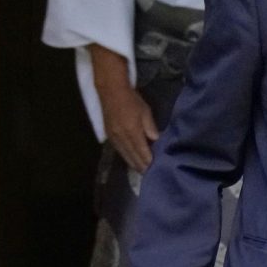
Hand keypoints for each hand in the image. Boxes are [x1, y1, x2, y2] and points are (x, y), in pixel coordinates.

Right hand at [90, 44, 158, 171]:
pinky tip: (131, 160)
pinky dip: (126, 157)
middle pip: (132, 157)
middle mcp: (121, 138)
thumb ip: (150, 128)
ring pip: (124, 156)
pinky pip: (119, 151)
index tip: (156, 169)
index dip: (148, 162)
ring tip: (142, 170)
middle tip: (150, 174)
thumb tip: (156, 141)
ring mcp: (114, 138)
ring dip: (133, 163)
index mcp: (132, 132)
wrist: (111, 92)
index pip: (142, 152)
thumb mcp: (145, 111)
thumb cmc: (132, 100)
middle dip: (141, 166)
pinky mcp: (109, 136)